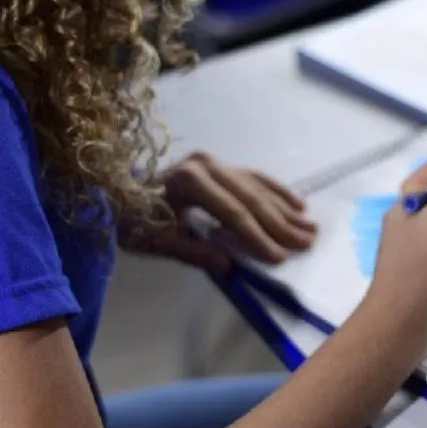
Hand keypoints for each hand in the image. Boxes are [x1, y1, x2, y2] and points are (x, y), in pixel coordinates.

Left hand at [121, 153, 316, 273]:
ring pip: (257, 188)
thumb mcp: (156, 240)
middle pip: (250, 198)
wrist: (116, 191)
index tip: (278, 257)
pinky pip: (255, 177)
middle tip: (306, 243)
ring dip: (285, 210)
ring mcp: (214, 162)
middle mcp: (205, 165)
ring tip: (310, 228)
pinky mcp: (220, 165)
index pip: (232, 212)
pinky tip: (298, 205)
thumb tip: (228, 265)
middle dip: (280, 224)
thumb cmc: (134, 218)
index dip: (256, 236)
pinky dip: (277, 191)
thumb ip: (192, 252)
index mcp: (188, 179)